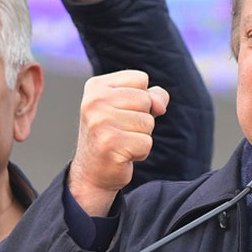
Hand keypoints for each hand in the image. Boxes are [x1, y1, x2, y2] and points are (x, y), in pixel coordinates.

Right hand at [68, 70, 169, 215]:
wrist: (92, 173)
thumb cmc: (114, 135)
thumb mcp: (132, 107)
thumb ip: (152, 96)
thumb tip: (159, 105)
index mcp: (96, 86)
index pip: (141, 78)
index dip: (141, 98)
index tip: (121, 112)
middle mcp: (94, 101)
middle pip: (146, 100)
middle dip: (142, 118)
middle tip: (122, 130)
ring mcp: (100, 122)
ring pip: (148, 122)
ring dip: (141, 136)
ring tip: (122, 142)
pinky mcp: (109, 144)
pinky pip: (146, 142)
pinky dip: (140, 152)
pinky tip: (123, 155)